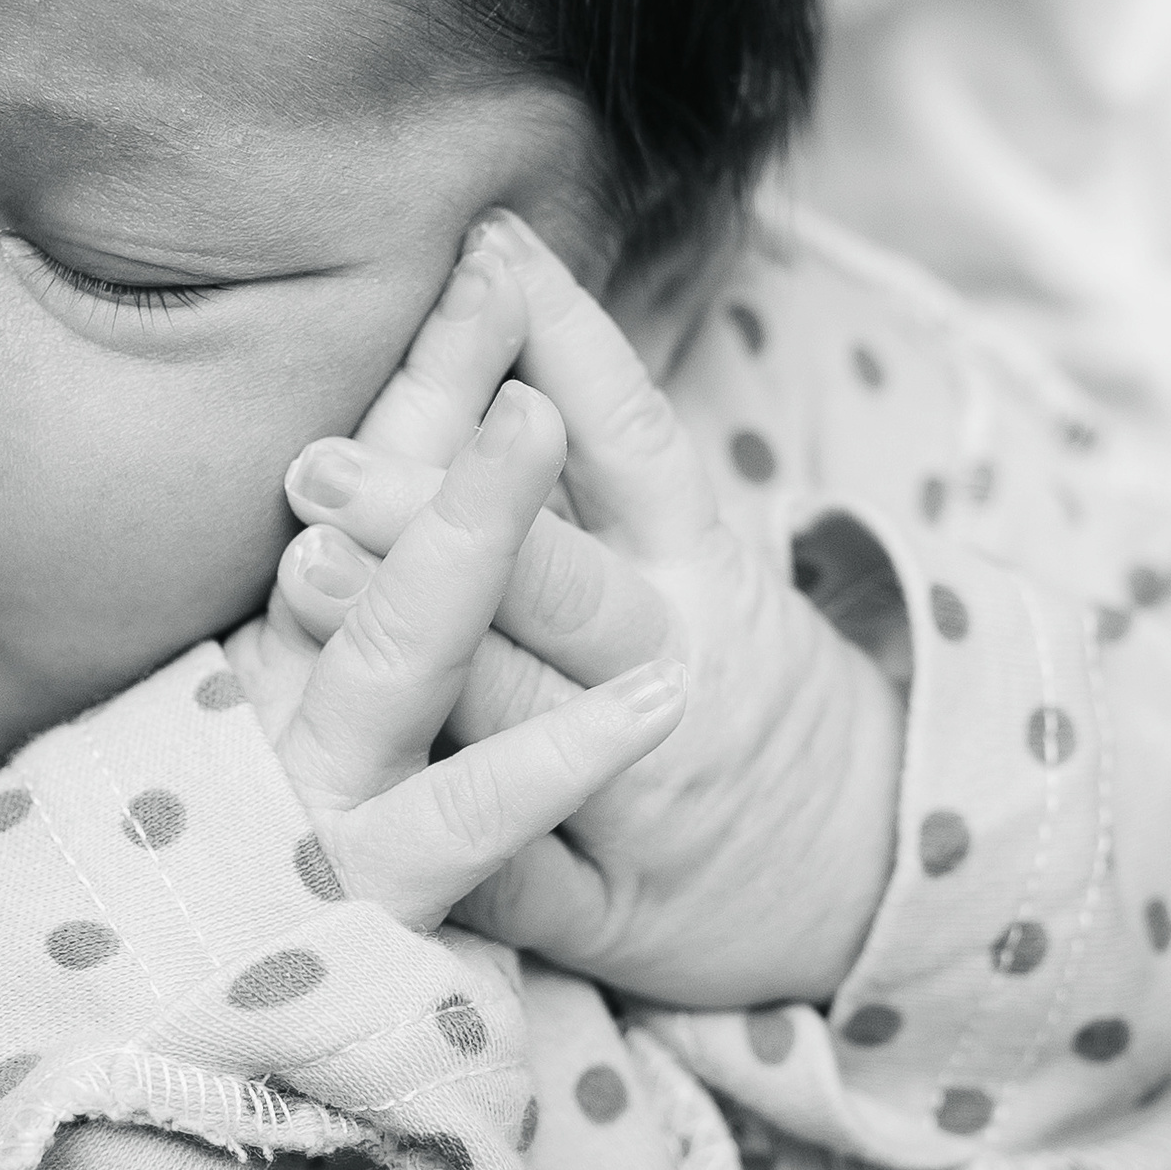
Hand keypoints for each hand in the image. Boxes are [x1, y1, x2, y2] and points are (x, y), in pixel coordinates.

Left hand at [276, 212, 902, 1006]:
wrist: (864, 867)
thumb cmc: (722, 667)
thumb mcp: (690, 551)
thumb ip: (590, 444)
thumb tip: (492, 267)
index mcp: (696, 569)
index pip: (637, 441)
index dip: (570, 346)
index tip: (486, 254)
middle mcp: (674, 671)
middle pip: (561, 586)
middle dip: (444, 517)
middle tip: (318, 459)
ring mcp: (641, 802)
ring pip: (524, 725)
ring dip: (423, 655)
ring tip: (307, 575)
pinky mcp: (607, 914)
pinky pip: (516, 885)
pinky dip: (438, 845)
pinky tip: (337, 799)